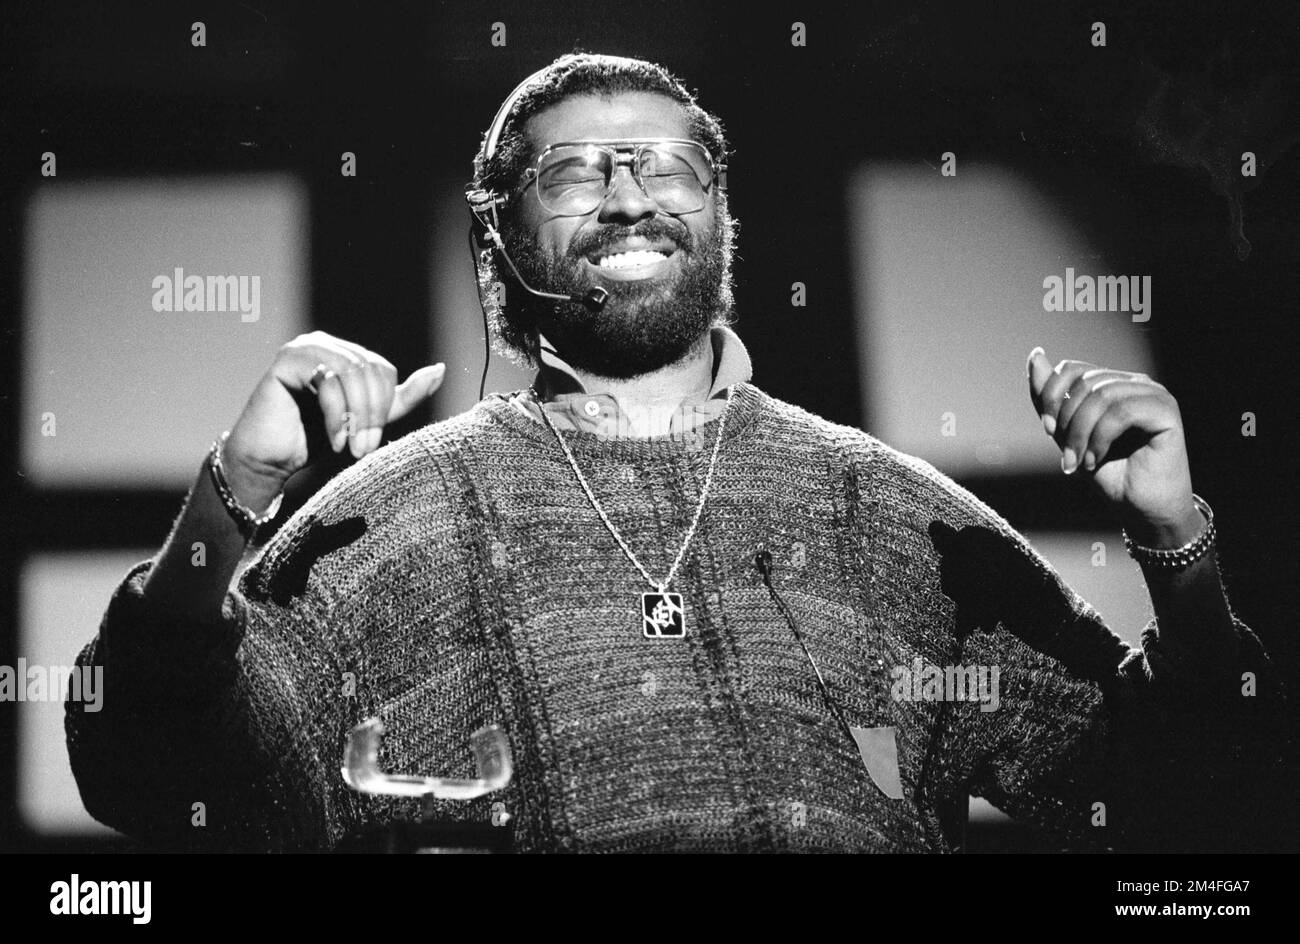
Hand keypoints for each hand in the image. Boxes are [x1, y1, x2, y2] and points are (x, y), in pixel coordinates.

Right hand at [223, 331, 444, 507]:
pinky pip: (327, 382)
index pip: (383, 370)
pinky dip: (336, 416)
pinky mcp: (286, 361)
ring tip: (351, 446)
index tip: (372, 440)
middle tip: (364, 448)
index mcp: (345, 353)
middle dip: (372, 414)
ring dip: (357, 416)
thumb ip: (401, 397)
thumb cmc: (316, 438)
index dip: (383, 406)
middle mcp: (324, 343)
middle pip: (370, 371)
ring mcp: (303, 348)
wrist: (269, 459)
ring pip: (352, 375)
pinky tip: (333, 439)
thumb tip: (440, 370)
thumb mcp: (367, 419)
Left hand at [1026, 346, 1200, 544]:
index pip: (1073, 369)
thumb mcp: (1068, 434)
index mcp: (1114, 383)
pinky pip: (1122, 411)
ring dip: (1081, 433)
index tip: (1046, 429)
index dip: (1052, 395)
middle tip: (1067, 456)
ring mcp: (1154, 394)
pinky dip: (1100, 438)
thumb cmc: (1110, 474)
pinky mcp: (1167, 411)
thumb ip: (1052, 399)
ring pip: (1102, 395)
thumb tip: (1035, 356)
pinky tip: (1097, 459)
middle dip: (1067, 421)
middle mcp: (1136, 383)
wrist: (1141, 510)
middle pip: (1084, 382)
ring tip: (1081, 462)